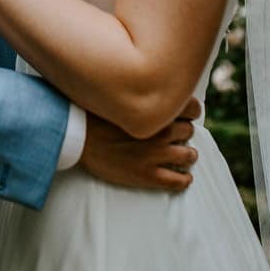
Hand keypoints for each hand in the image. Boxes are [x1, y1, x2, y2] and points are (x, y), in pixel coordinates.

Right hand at [78, 97, 201, 192]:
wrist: (78, 138)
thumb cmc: (95, 115)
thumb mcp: (121, 96)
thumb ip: (141, 94)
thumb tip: (151, 89)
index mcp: (155, 110)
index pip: (191, 107)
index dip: (191, 111)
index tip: (186, 114)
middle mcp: (161, 131)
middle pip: (189, 131)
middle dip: (184, 133)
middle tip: (176, 136)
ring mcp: (156, 154)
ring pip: (189, 155)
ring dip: (187, 155)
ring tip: (181, 156)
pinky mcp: (149, 175)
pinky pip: (179, 181)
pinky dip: (184, 179)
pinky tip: (182, 177)